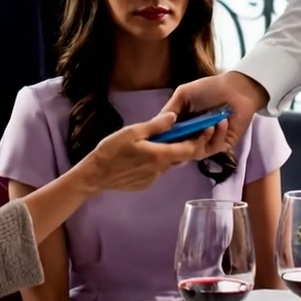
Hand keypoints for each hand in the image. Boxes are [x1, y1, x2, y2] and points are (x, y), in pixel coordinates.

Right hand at [83, 111, 224, 194]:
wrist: (95, 175)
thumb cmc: (111, 150)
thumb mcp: (132, 132)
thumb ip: (156, 125)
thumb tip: (174, 117)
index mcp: (160, 156)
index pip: (189, 149)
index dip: (200, 139)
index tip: (205, 128)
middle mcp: (161, 170)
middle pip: (182, 157)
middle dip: (189, 144)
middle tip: (189, 131)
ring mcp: (154, 178)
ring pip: (170, 164)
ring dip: (173, 152)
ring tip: (167, 139)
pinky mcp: (146, 183)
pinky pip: (159, 170)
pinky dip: (160, 160)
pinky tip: (150, 152)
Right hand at [163, 71, 268, 150]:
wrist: (237, 88)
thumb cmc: (210, 88)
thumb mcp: (184, 94)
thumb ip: (170, 108)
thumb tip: (157, 123)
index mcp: (182, 125)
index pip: (170, 138)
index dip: (164, 140)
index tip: (160, 138)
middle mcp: (193, 136)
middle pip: (181, 149)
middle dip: (181, 144)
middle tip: (184, 135)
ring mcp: (208, 141)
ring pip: (197, 151)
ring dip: (202, 138)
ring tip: (208, 125)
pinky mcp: (223, 144)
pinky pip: (215, 147)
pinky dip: (217, 135)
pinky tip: (222, 122)